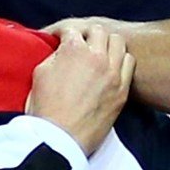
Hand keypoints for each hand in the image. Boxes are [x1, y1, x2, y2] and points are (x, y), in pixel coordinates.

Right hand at [26, 23, 134, 155]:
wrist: (59, 140)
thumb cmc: (45, 109)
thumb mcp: (40, 73)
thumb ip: (55, 55)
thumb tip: (62, 51)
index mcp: (73, 50)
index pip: (72, 29)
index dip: (63, 33)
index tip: (61, 39)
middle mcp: (97, 57)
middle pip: (99, 31)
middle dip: (87, 34)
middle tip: (81, 44)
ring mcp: (113, 73)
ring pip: (118, 42)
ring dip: (107, 44)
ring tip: (99, 52)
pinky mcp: (122, 90)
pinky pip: (129, 63)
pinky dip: (121, 60)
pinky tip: (112, 67)